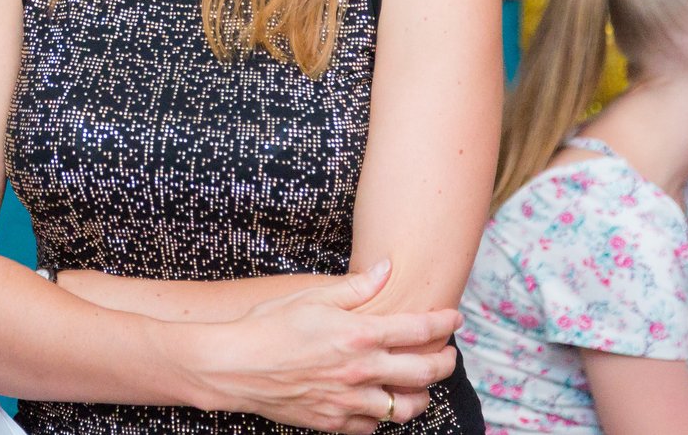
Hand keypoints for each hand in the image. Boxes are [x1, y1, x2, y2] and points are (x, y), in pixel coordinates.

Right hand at [193, 261, 458, 433]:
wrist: (234, 365)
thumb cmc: (268, 325)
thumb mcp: (311, 295)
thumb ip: (356, 287)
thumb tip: (387, 269)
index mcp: (359, 335)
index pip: (419, 329)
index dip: (443, 323)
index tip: (454, 319)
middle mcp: (362, 371)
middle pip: (425, 372)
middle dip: (446, 362)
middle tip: (449, 355)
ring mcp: (350, 401)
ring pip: (407, 408)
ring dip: (420, 396)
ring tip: (418, 385)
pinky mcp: (335, 423)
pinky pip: (373, 425)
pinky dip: (382, 415)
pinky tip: (377, 402)